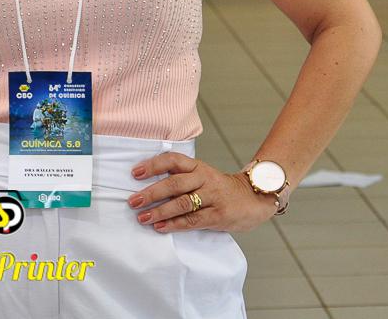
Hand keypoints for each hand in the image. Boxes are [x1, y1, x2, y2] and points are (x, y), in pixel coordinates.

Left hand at [126, 152, 276, 233]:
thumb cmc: (220, 189)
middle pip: (175, 183)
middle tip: (133, 201)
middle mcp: (205, 178)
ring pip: (182, 203)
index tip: (135, 173)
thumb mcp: (203, 176)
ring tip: (142, 217)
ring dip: (160, 211)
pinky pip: (192, 220)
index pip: (173, 160)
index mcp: (198, 166)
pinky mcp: (219, 215)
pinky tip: (160, 227)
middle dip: (152, 192)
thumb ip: (181, 178)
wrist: (254, 198)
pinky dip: (174, 224)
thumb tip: (147, 186)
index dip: (153, 165)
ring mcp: (213, 197)